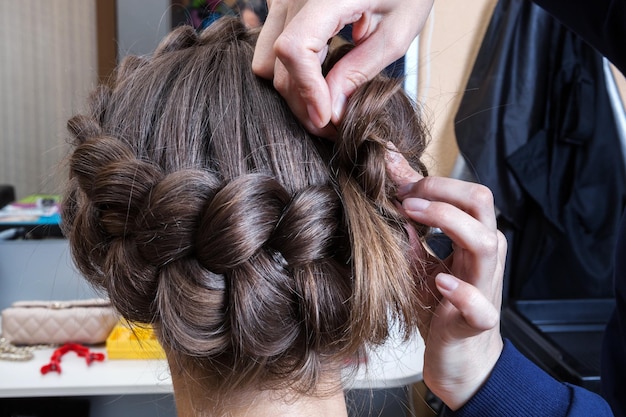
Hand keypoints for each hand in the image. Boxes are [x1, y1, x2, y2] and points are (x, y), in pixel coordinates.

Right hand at [252, 0, 433, 135]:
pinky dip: (289, 72)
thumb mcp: (396, 31)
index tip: (326, 119)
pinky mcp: (283, 7)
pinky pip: (270, 49)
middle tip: (334, 125)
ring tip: (326, 104)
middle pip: (280, 64)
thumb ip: (360, 70)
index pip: (295, 49)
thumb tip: (331, 112)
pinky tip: (318, 79)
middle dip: (304, 102)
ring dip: (294, 90)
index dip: (307, 91)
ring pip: (267, 61)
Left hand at [386, 150, 506, 409]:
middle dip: (442, 191)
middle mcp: (484, 256)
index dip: (432, 182)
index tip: (395, 183)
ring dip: (449, 223)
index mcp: (473, 237)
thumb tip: (389, 175)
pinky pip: (478, 304)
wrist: (457, 358)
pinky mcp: (479, 321)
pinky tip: (439, 283)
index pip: (467, 193)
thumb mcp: (420, 257)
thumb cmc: (439, 304)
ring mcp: (485, 287)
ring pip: (485, 243)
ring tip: (413, 216)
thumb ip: (410, 222)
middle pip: (482, 203)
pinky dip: (461, 291)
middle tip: (405, 197)